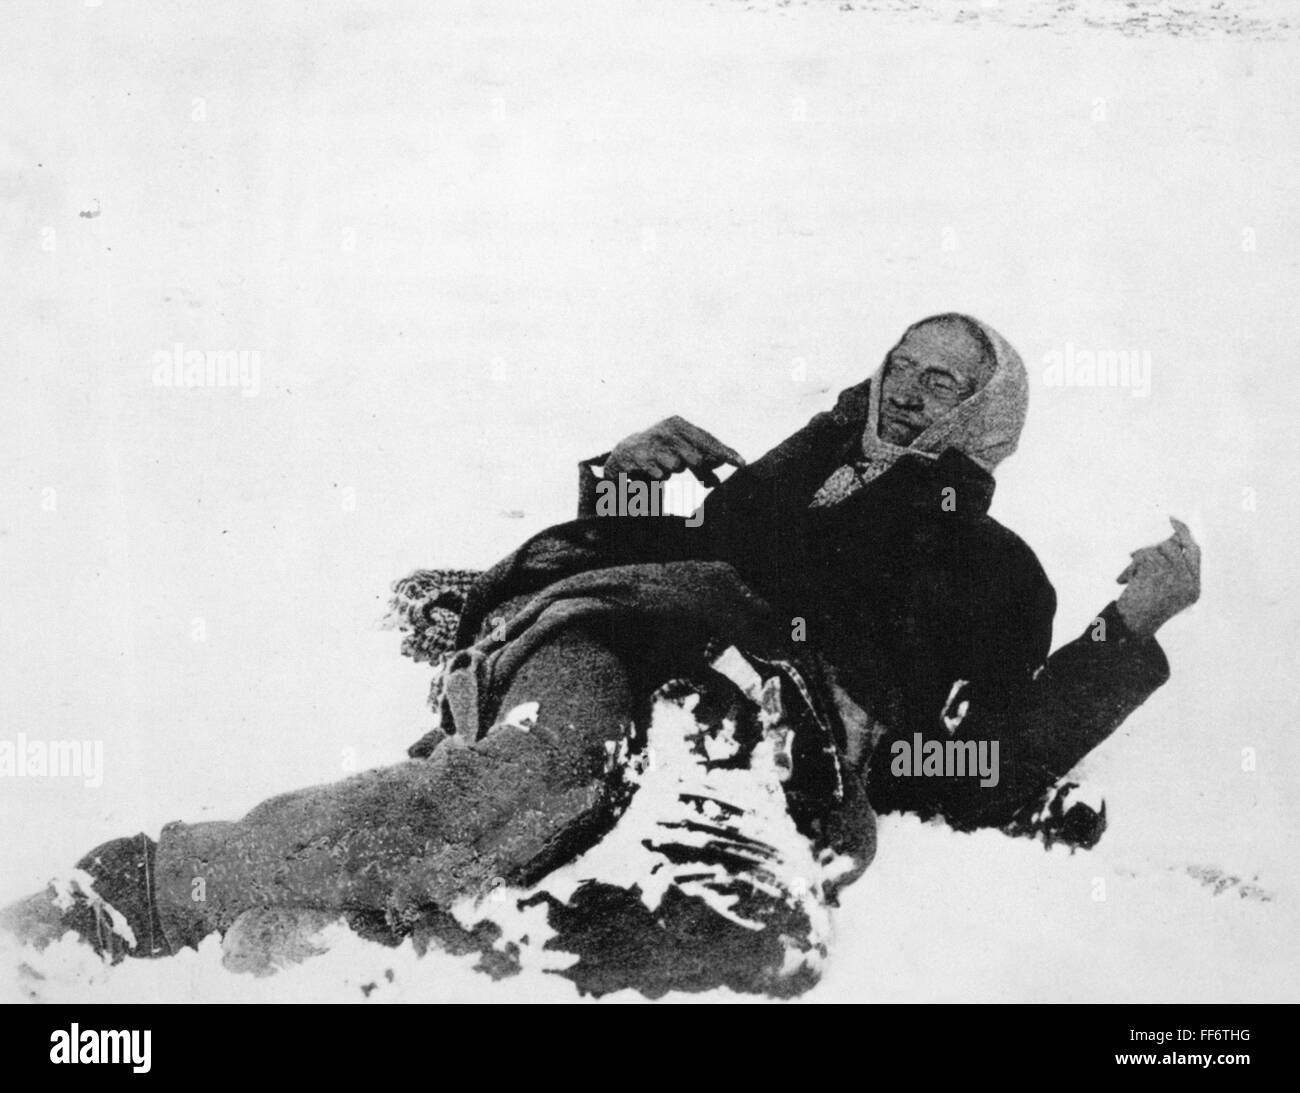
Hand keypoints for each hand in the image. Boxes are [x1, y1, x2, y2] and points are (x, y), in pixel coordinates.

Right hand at [604, 416, 744, 485]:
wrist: (625, 455)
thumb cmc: (661, 453)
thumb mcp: (684, 455)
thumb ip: (704, 464)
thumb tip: (721, 475)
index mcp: (679, 424)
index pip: (707, 440)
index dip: (725, 452)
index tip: (742, 464)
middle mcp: (666, 429)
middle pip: (695, 456)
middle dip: (698, 467)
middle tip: (698, 472)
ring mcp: (652, 442)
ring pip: (676, 466)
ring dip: (672, 470)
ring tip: (663, 465)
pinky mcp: (639, 457)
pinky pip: (660, 474)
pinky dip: (659, 476)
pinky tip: (652, 470)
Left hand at [1115, 517, 1200, 637]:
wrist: (1130, 627)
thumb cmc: (1143, 608)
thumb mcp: (1162, 588)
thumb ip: (1170, 565)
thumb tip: (1168, 536)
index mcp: (1194, 587)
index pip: (1195, 551)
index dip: (1185, 533)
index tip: (1174, 519)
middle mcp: (1189, 582)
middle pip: (1174, 546)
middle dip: (1155, 546)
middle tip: (1140, 550)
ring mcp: (1175, 577)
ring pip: (1157, 549)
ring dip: (1140, 558)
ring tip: (1131, 574)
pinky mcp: (1157, 573)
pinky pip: (1144, 556)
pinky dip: (1131, 566)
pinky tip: (1124, 581)